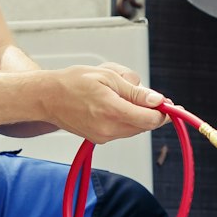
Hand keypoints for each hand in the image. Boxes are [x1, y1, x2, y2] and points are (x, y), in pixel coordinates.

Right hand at [44, 65, 167, 143]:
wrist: (47, 97)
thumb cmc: (72, 82)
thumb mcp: (107, 76)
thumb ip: (134, 91)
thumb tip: (157, 100)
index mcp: (112, 110)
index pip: (150, 119)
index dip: (164, 112)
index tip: (169, 104)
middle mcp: (108, 128)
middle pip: (145, 126)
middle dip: (152, 112)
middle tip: (149, 96)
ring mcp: (103, 137)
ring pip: (135, 129)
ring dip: (138, 115)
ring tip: (123, 95)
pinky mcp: (99, 139)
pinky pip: (123, 131)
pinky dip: (126, 119)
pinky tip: (115, 104)